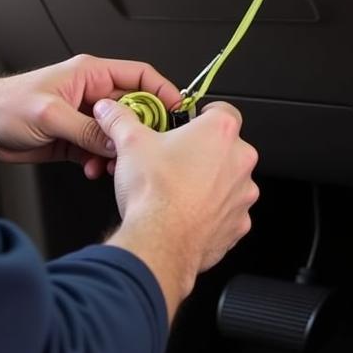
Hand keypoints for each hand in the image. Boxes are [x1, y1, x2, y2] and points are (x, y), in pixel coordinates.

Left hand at [0, 55, 180, 177]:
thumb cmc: (6, 105)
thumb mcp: (49, 114)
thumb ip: (86, 129)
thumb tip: (115, 142)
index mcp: (91, 74)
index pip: (139, 75)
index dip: (162, 90)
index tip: (177, 108)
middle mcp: (92, 95)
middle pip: (134, 110)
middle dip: (140, 131)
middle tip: (142, 148)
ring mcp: (84, 118)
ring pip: (117, 135)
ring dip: (118, 152)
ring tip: (112, 165)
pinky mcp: (75, 140)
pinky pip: (100, 152)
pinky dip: (101, 163)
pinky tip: (93, 171)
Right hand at [96, 98, 259, 320]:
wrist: (159, 242)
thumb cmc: (154, 191)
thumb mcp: (130, 142)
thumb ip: (121, 119)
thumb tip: (110, 110)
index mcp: (220, 132)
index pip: (224, 109)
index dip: (205, 115)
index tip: (191, 124)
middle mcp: (240, 161)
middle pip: (227, 147)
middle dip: (205, 152)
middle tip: (177, 160)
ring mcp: (243, 195)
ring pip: (230, 181)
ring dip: (211, 183)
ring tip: (181, 189)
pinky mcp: (239, 224)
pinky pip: (229, 212)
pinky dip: (213, 212)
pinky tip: (189, 213)